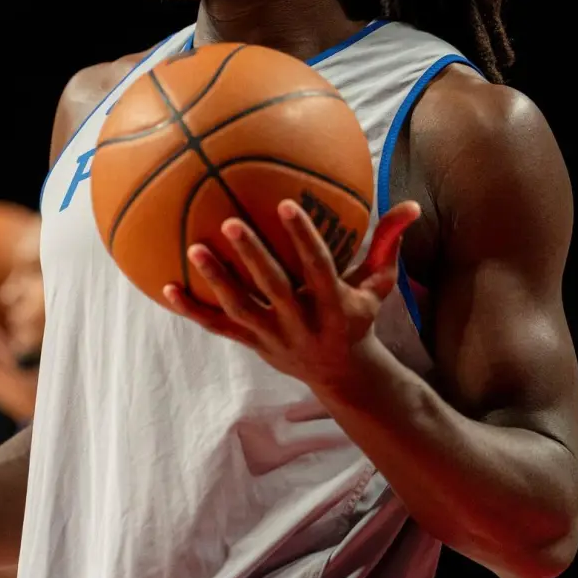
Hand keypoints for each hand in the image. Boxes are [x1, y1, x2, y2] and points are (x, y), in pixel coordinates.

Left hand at [163, 199, 419, 390]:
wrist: (342, 375)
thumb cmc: (360, 316)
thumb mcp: (379, 284)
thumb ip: (389, 242)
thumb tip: (412, 205)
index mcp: (335, 305)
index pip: (318, 268)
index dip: (304, 237)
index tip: (286, 202)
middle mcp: (302, 323)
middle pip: (273, 287)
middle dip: (252, 256)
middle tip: (230, 221)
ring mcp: (273, 337)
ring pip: (240, 309)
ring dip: (216, 281)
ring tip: (194, 248)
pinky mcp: (253, 345)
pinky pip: (218, 328)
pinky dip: (192, 311)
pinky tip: (165, 289)